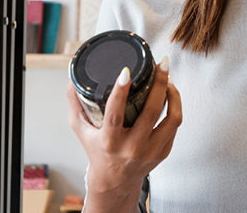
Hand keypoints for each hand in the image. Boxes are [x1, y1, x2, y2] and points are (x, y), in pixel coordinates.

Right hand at [66, 57, 181, 212]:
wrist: (114, 181)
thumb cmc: (97, 151)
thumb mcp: (81, 130)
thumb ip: (76, 104)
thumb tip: (72, 79)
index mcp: (109, 142)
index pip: (115, 116)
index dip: (120, 92)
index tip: (126, 71)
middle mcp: (132, 149)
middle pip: (151, 113)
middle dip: (159, 83)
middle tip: (161, 64)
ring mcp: (150, 152)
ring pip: (172, 119)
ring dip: (173, 95)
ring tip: (167, 79)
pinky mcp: (163, 152)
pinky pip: (174, 126)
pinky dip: (175, 107)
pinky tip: (169, 95)